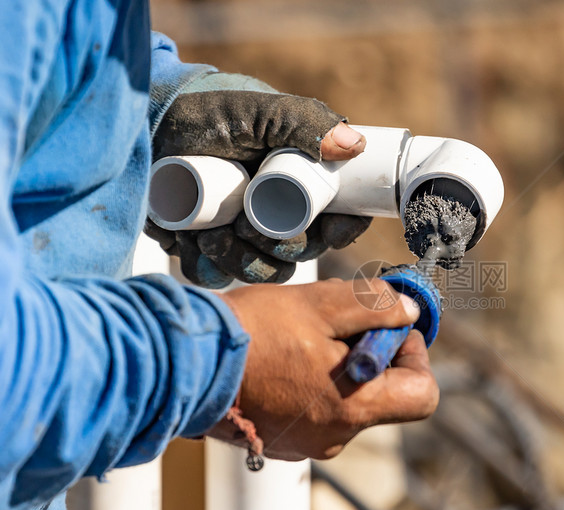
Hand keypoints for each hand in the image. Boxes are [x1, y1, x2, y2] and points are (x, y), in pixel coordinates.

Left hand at [146, 72, 370, 287]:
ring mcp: (243, 235)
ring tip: (212, 234)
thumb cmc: (208, 113)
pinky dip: (208, 267)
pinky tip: (194, 243)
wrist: (146, 124)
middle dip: (280, 249)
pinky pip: (218, 278)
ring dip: (243, 262)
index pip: (340, 217)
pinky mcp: (207, 248)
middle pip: (303, 254)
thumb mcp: (259, 113)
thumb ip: (305, 122)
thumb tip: (353, 146)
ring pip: (264, 272)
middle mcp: (277, 213)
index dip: (342, 231)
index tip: (328, 232)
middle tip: (247, 226)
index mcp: (301, 183)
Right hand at [207, 278, 439, 459]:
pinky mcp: (281, 441)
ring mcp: (306, 444)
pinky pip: (317, 411)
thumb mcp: (322, 304)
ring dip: (339, 367)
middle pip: (384, 396)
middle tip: (337, 323)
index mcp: (353, 408)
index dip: (415, 356)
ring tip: (299, 339)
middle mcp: (334, 437)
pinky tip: (281, 358)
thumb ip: (376, 306)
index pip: (422, 395)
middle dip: (372, 354)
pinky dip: (312, 384)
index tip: (389, 328)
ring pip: (348, 401)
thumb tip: (410, 312)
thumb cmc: (251, 332)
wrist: (181, 362)